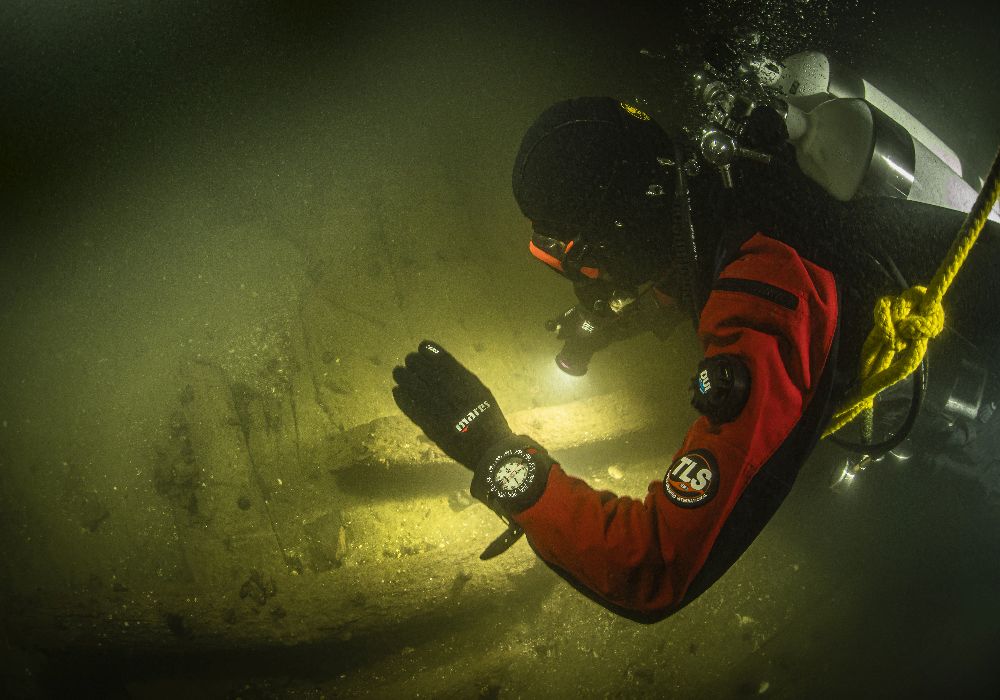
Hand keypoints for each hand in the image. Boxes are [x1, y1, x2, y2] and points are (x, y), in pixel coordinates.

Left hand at [392, 341, 511, 468]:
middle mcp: (442, 384)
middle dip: (412, 362)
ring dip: (402, 375)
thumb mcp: (478, 389)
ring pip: (406, 380)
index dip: (425, 349)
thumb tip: (443, 367)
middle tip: (409, 364)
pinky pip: (404, 402)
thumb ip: (460, 377)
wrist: (487, 445)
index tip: (422, 350)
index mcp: (458, 374)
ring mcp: (431, 401)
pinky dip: (399, 395)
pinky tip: (398, 391)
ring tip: (400, 375)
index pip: (433, 353)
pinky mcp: (423, 419)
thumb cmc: (488, 416)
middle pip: (416, 363)